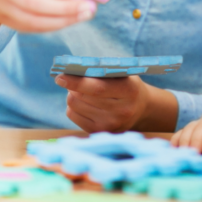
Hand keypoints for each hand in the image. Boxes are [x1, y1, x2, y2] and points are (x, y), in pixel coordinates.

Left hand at [55, 74, 177, 132]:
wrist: (141, 109)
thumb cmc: (128, 85)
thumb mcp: (123, 73)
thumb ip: (103, 70)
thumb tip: (74, 69)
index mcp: (129, 91)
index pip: (97, 88)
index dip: (76, 82)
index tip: (60, 77)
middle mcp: (121, 111)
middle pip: (83, 97)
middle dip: (72, 86)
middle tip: (72, 77)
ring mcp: (109, 125)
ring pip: (74, 105)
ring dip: (72, 94)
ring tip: (81, 90)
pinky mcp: (99, 132)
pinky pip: (73, 115)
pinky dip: (73, 105)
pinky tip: (83, 102)